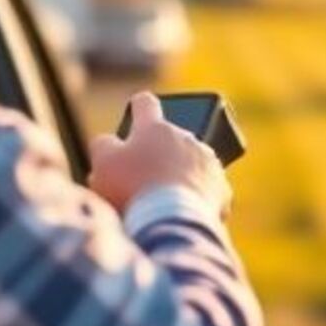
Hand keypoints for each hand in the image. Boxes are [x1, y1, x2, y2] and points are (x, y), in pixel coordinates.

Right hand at [88, 91, 231, 216]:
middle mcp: (187, 138)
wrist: (173, 222)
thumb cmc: (133, 189)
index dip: (138, 107)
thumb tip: (110, 142)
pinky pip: (207, 189)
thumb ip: (104, 145)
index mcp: (155, 128)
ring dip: (180, 175)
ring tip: (163, 201)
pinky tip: (182, 213)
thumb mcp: (103, 163)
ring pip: (192, 164)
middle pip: (170, 139)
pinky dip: (196, 198)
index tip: (136, 110)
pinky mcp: (222, 188)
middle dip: (159, 154)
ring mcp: (209, 163)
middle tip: (142, 179)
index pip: (146, 103)